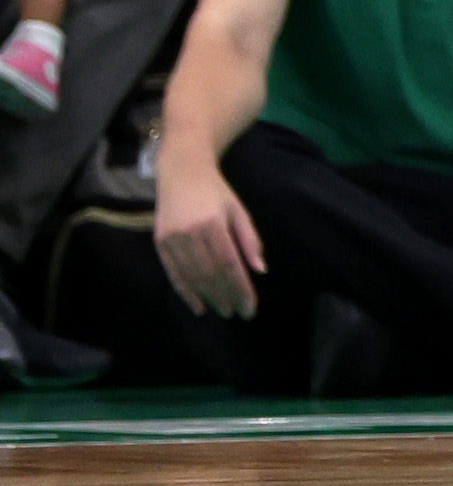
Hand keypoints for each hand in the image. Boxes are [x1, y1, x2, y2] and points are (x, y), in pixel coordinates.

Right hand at [154, 161, 265, 317]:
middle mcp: (190, 232)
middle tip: (238, 313)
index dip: (240, 288)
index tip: (250, 306)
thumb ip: (250, 240)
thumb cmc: (216, 192)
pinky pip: (173, 274)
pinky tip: (198, 305)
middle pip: (210, 273)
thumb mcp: (238, 210)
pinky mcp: (159, 243)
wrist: (182, 173)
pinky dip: (185, 292)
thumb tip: (260, 270)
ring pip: (192, 276)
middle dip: (226, 296)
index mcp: (213, 223)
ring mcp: (172, 239)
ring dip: (208, 297)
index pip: (230, 264)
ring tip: (223, 310)